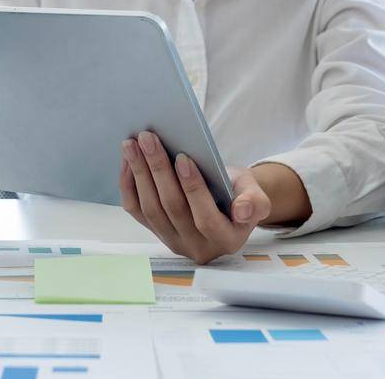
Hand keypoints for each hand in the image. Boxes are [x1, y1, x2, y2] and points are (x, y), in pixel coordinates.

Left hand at [117, 130, 271, 263]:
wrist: (226, 203)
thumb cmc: (240, 194)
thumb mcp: (256, 194)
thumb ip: (255, 202)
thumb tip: (241, 211)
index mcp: (227, 239)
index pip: (206, 217)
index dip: (193, 188)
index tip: (182, 157)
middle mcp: (198, 247)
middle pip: (173, 208)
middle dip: (158, 170)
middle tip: (148, 138)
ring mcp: (174, 241)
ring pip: (151, 209)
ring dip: (140, 174)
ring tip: (132, 144)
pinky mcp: (156, 232)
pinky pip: (137, 211)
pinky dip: (129, 185)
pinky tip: (128, 162)